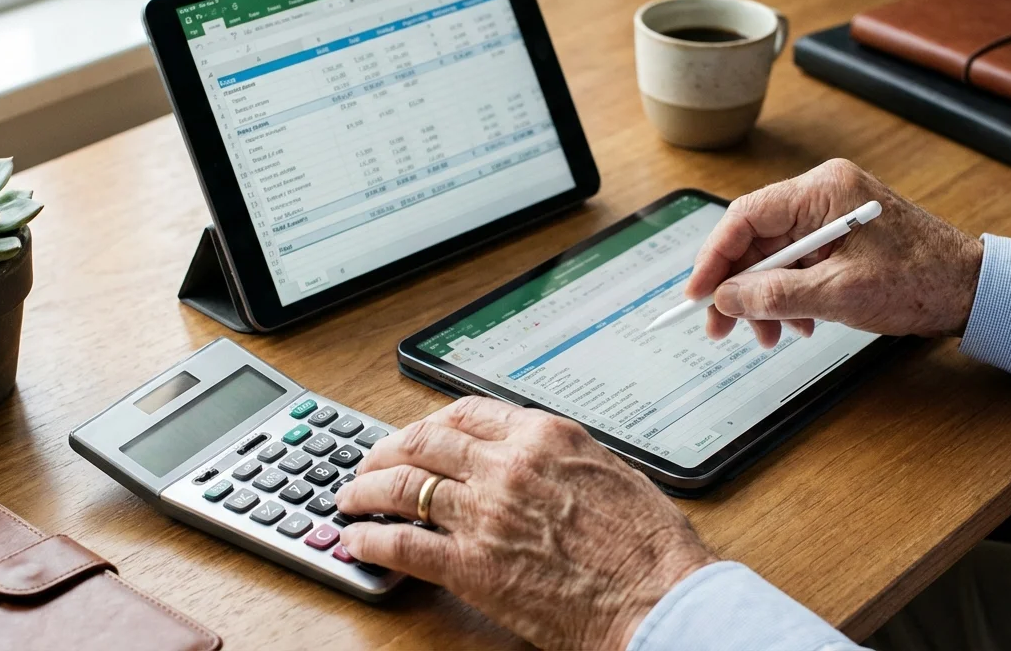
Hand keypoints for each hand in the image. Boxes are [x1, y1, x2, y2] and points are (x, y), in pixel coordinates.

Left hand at [336, 397, 714, 649]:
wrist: (659, 598)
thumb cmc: (649, 546)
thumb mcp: (611, 473)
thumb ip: (561, 459)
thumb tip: (536, 461)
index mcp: (544, 436)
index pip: (466, 413)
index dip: (430, 423)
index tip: (417, 434)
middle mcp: (507, 465)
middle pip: (424, 442)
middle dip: (387, 450)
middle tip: (370, 461)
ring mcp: (485, 513)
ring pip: (403, 487)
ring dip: (367, 490)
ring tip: (351, 498)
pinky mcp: (472, 566)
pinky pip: (404, 545)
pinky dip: (372, 541)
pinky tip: (358, 543)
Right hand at [687, 159, 982, 345]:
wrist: (974, 290)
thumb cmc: (922, 282)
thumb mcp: (839, 295)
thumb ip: (775, 295)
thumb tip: (725, 299)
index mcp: (823, 191)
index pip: (745, 216)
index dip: (714, 258)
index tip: (698, 294)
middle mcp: (823, 194)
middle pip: (755, 239)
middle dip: (738, 288)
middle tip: (721, 327)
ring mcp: (831, 214)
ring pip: (773, 256)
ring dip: (764, 298)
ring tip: (770, 335)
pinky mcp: (840, 236)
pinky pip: (797, 264)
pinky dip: (789, 296)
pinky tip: (798, 323)